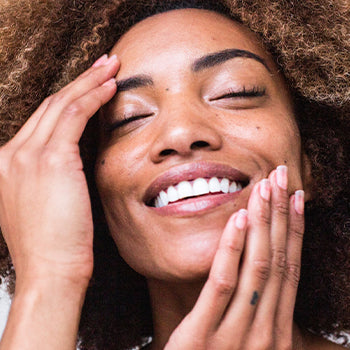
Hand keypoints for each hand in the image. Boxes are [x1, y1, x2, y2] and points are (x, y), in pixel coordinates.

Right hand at [0, 54, 118, 286]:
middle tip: (102, 66)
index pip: (42, 122)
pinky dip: (92, 97)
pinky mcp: (50, 160)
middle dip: (79, 82)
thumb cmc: (54, 244)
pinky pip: (74, 115)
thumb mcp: (43, 203)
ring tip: (110, 67)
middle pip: (50, 106)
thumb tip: (71, 161)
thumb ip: (49, 177)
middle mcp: (11, 154)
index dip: (68, 100)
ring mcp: (27, 155)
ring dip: (89, 81)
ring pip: (62, 104)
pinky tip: (110, 87)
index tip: (87, 88)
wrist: (50, 271)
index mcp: (8, 164)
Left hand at [166, 167, 304, 348]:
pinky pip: (222, 284)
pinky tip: (237, 219)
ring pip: (257, 267)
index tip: (296, 198)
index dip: (294, 230)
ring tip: (263, 189)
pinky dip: (232, 249)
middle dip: (280, 215)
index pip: (290, 268)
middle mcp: (265, 330)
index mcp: (276, 329)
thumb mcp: (247, 342)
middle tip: (281, 177)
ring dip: (261, 224)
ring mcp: (237, 335)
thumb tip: (260, 271)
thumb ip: (255, 311)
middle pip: (277, 260)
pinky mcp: (204, 337)